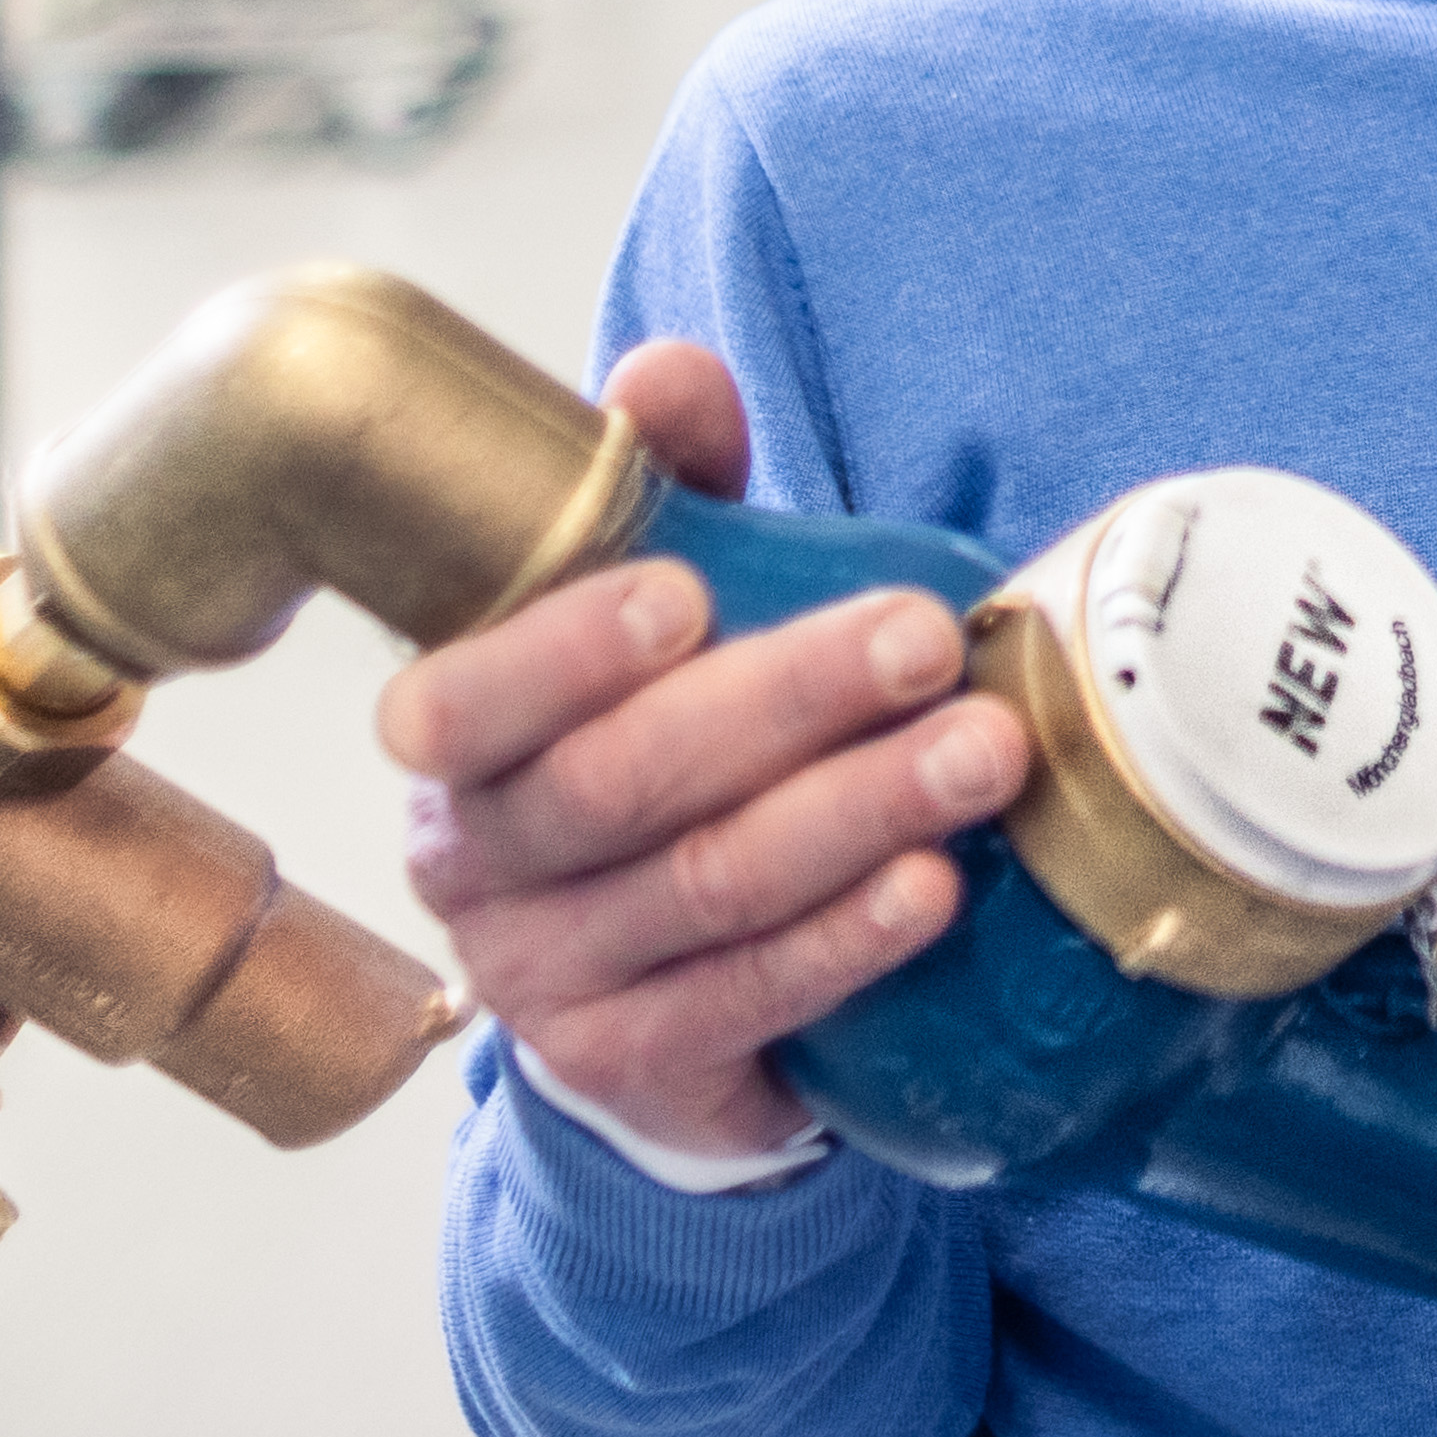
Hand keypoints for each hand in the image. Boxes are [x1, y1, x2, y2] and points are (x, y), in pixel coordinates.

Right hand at [372, 341, 1031, 1162]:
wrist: (650, 967)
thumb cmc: (651, 739)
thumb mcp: (650, 602)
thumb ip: (660, 483)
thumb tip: (671, 373)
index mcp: (455, 740)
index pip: (465, 699)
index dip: (565, 649)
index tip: (689, 592)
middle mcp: (474, 864)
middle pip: (619, 785)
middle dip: (786, 703)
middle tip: (924, 641)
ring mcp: (543, 979)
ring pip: (704, 888)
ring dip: (855, 815)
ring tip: (981, 753)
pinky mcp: (629, 1064)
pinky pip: (745, 1001)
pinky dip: (847, 941)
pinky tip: (936, 887)